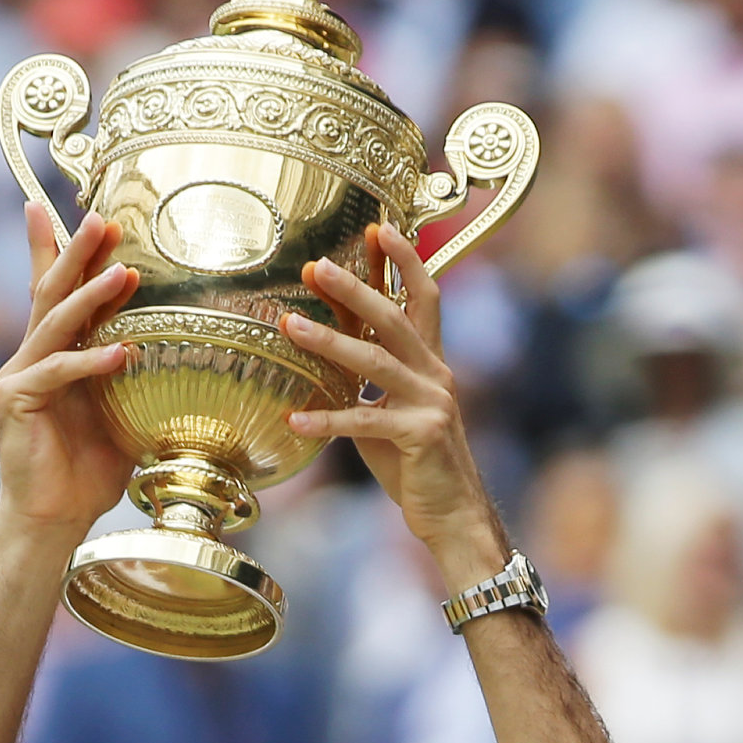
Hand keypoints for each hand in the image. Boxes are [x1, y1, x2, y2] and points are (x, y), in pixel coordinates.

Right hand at [0, 207, 140, 542]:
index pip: (54, 291)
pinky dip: (91, 361)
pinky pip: (58, 372)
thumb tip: (183, 352)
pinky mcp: (16, 402)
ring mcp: (19, 377)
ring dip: (89, 294)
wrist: (52, 520)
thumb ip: (134, 377)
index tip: (73, 206)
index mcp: (53, 355)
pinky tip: (122, 351)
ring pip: (54, 322)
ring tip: (123, 272)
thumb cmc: (88, 472)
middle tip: (100, 217)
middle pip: (51, 291)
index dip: (58, 247)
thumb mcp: (121, 412)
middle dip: (74, 250)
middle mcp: (30, 357)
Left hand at [281, 225, 501, 586]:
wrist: (453, 515)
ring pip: (374, 362)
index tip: (379, 226)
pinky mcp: (421, 436)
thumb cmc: (416, 465)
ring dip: (328, 341)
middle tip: (318, 264)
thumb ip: (367, 381)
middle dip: (356, 287)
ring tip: (289, 325)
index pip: (423, 297)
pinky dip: (326, 420)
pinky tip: (294, 419)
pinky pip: (364, 422)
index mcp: (431, 362)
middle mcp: (436, 374)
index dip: (404, 260)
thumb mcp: (389, 412)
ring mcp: (431, 403)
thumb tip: (327, 346)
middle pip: (394, 317)